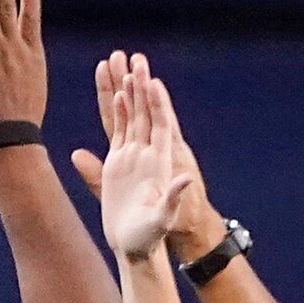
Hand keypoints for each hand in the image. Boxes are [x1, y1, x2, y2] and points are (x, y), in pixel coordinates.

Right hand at [78, 55, 193, 260]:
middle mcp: (148, 153)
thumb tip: (186, 178)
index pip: (159, 124)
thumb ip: (173, 197)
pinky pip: (119, 131)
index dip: (155, 102)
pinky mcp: (120, 163)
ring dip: (128, 90)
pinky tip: (117, 95)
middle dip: (139, 84)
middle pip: (143, 112)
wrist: (139, 245)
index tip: (151, 80)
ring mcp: (135, 156)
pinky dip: (119, 111)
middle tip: (134, 57)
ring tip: (121, 65)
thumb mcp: (166, 217)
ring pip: (131, 116)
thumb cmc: (153, 234)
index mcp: (160, 162)